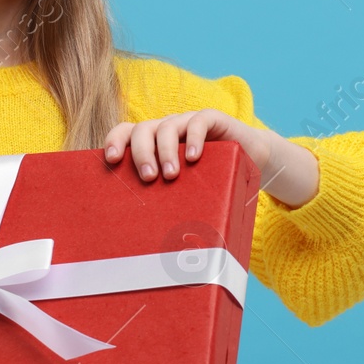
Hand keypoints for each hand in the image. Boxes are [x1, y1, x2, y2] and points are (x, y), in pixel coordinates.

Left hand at [102, 109, 271, 184]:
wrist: (251, 159)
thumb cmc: (212, 180)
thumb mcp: (183, 188)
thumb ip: (164, 200)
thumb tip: (141, 244)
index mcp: (154, 141)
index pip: (126, 131)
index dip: (115, 141)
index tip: (111, 161)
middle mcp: (168, 128)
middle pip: (143, 130)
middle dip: (141, 153)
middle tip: (148, 178)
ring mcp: (189, 121)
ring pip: (168, 127)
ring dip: (166, 151)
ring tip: (171, 175)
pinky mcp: (212, 119)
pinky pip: (198, 122)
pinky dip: (194, 139)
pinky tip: (194, 157)